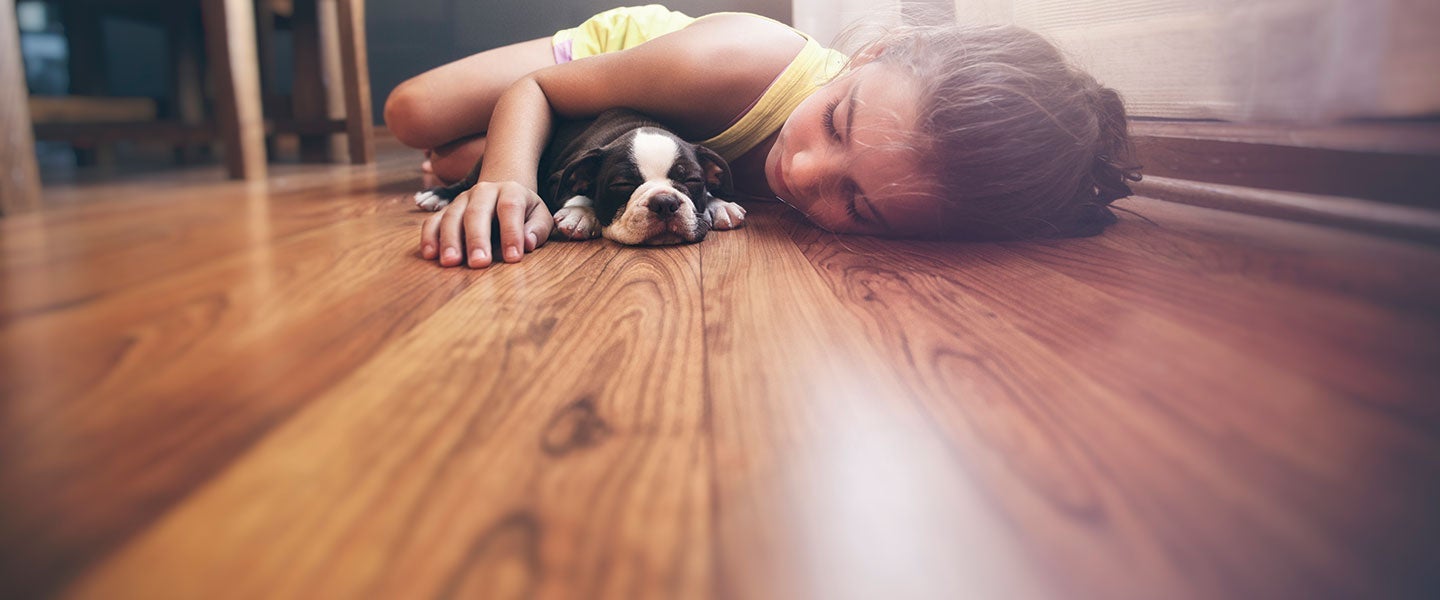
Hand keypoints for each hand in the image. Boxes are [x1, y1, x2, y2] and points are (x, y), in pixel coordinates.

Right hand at [420, 180, 554, 267]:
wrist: (502, 194)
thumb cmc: (524, 213)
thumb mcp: (539, 216)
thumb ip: (537, 229)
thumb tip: (527, 243)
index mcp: (511, 191)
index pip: (510, 208)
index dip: (512, 232)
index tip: (513, 258)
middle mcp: (483, 191)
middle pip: (477, 212)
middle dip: (477, 239)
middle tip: (479, 263)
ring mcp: (461, 200)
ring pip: (452, 216)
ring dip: (450, 240)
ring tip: (451, 262)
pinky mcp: (445, 211)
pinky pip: (433, 222)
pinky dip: (429, 237)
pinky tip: (430, 255)